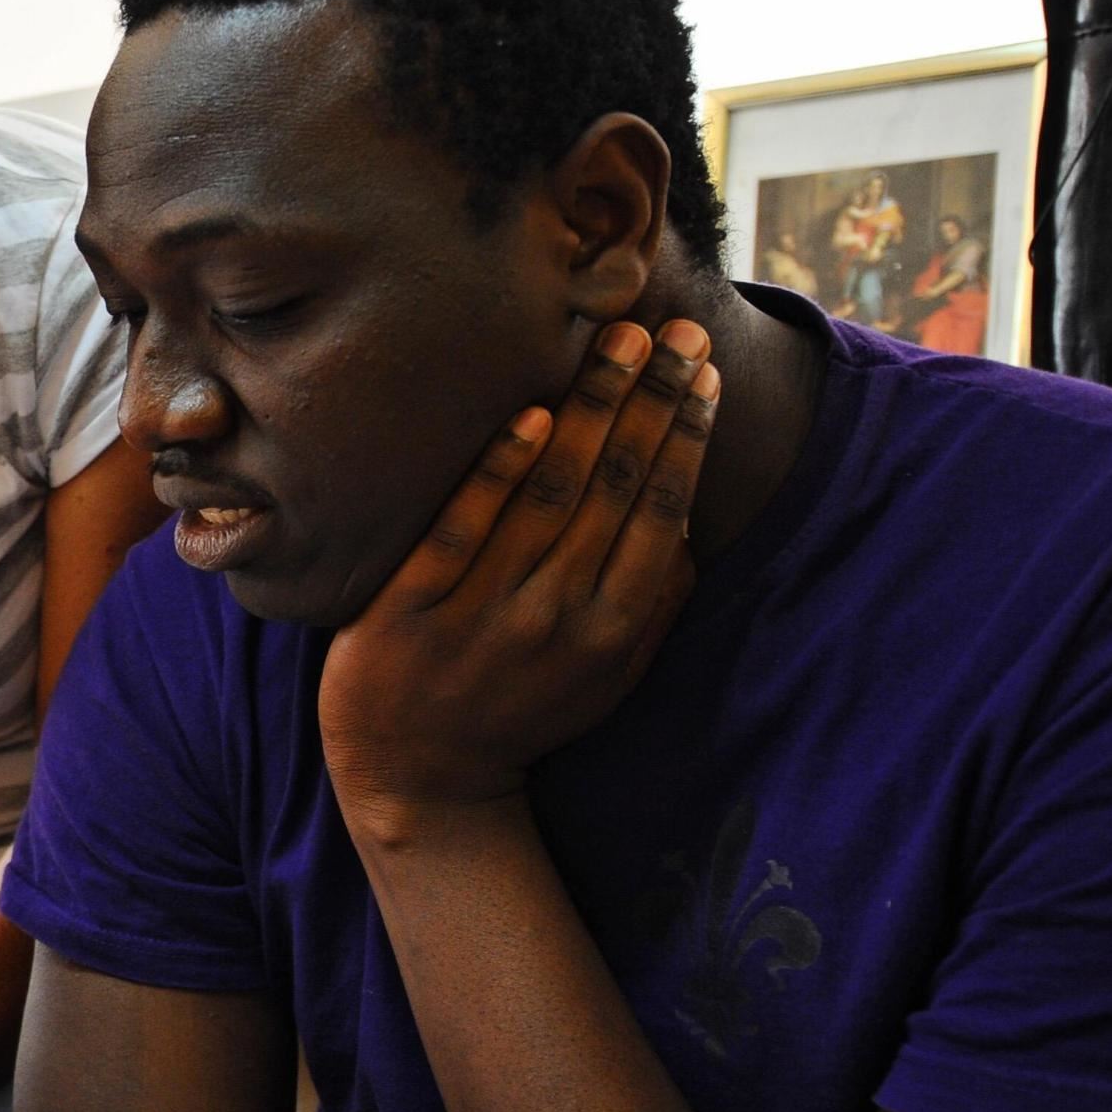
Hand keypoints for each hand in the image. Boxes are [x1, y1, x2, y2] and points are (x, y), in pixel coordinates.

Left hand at [318, 319, 717, 829]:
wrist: (420, 784)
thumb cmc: (519, 713)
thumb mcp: (605, 675)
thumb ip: (649, 606)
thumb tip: (689, 524)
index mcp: (612, 630)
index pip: (662, 510)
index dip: (686, 434)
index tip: (702, 366)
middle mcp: (557, 617)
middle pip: (618, 488)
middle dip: (651, 400)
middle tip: (669, 326)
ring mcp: (483, 614)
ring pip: (551, 494)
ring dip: (591, 410)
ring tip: (615, 340)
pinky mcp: (410, 614)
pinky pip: (462, 528)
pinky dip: (501, 469)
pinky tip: (532, 413)